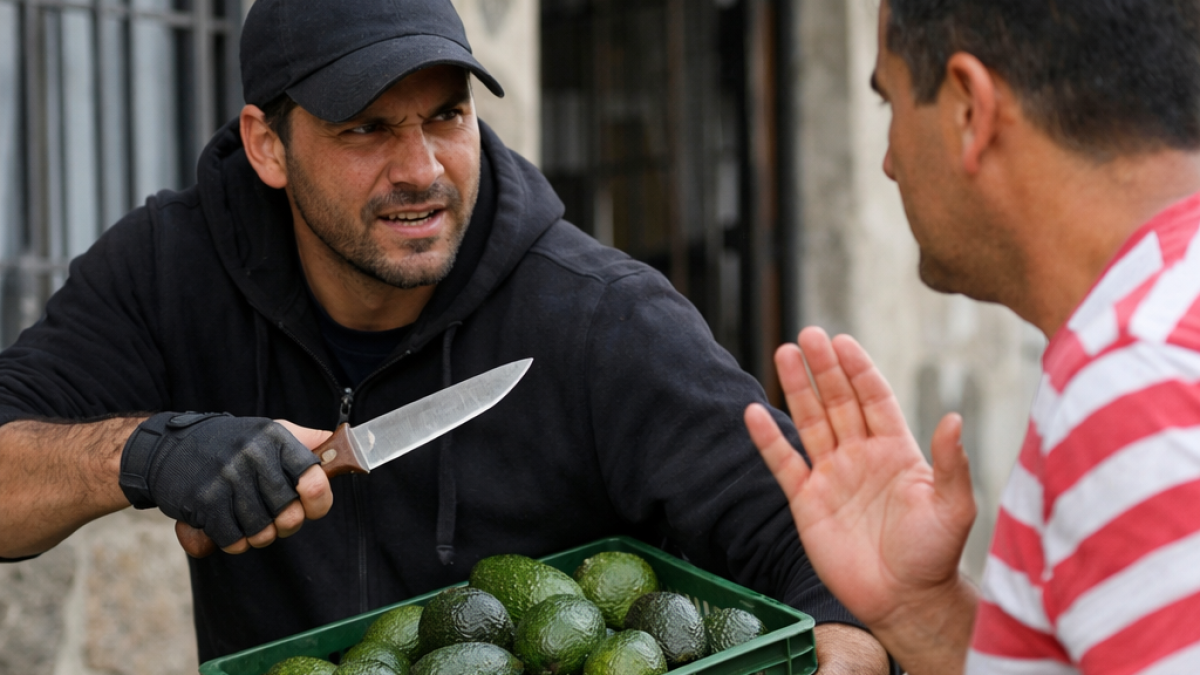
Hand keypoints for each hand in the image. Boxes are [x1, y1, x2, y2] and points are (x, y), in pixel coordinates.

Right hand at [117, 413, 333, 556]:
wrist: (167, 448)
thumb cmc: (227, 444)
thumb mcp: (267, 430)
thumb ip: (304, 440)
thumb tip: (341, 443)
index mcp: (276, 439)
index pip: (315, 479)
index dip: (318, 500)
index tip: (309, 504)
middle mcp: (253, 456)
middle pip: (290, 514)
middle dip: (285, 523)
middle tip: (272, 516)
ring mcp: (227, 478)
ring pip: (263, 532)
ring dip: (258, 535)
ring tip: (247, 519)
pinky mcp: (204, 501)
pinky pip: (234, 539)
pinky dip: (234, 542)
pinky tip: (226, 526)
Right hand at [744, 328, 976, 671]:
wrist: (903, 600)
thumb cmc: (934, 554)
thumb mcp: (952, 507)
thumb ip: (951, 463)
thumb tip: (954, 419)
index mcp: (895, 450)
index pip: (873, 398)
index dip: (859, 369)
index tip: (843, 341)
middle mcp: (860, 455)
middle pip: (837, 401)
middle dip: (824, 368)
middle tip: (809, 335)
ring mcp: (831, 476)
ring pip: (809, 422)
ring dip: (797, 389)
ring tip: (784, 353)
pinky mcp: (806, 502)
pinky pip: (783, 464)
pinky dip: (768, 440)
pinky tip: (753, 412)